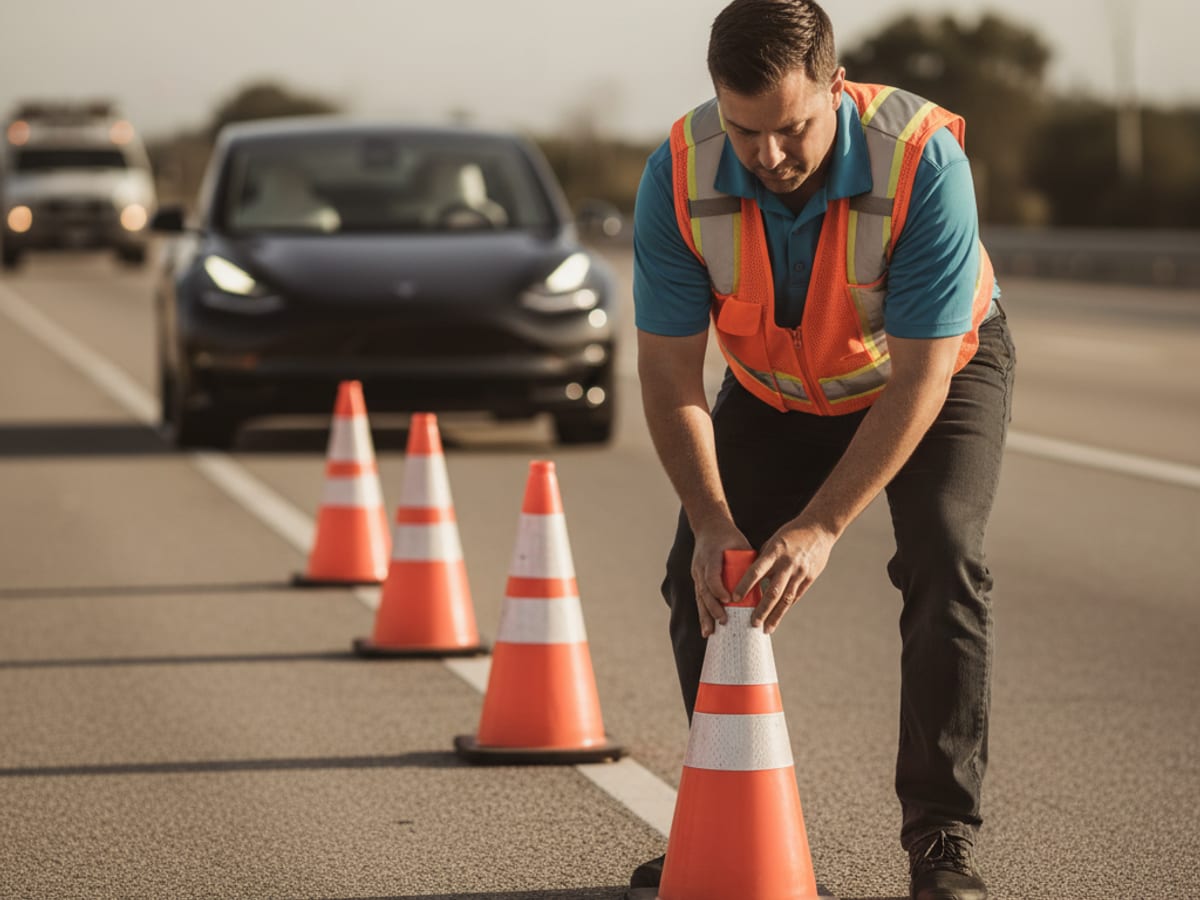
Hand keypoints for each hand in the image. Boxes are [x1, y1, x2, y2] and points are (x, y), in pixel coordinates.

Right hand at [691, 521, 751, 637]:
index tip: (728, 599)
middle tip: (723, 620)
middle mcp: (701, 566)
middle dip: (713, 607)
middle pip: (704, 590)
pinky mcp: (697, 580)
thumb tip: (768, 580)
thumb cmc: (729, 536)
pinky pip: (699, 598)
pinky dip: (703, 614)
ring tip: (709, 632)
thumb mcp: (740, 543)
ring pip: (699, 597)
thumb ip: (750, 560)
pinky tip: (707, 629)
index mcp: (711, 555)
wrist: (709, 527)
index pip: (712, 574)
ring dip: (705, 615)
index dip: (718, 588)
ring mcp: (697, 573)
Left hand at [737, 518, 836, 633]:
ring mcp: (800, 573)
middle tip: (752, 623)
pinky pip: (795, 596)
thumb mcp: (774, 542)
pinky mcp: (809, 578)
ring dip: (775, 616)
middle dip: (762, 609)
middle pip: (773, 591)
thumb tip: (749, 577)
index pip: (756, 571)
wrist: (819, 528)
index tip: (735, 597)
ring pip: (786, 599)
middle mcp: (787, 564)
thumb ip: (763, 559)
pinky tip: (777, 618)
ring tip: (766, 628)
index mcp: (775, 552)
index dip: (745, 585)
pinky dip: (785, 608)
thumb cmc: (791, 534)